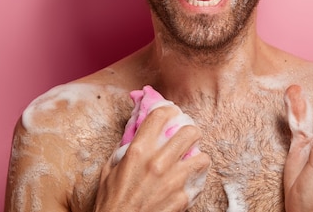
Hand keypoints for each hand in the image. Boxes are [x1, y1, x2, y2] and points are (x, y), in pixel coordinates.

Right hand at [94, 105, 210, 211]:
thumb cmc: (111, 201)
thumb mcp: (110, 169)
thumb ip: (125, 147)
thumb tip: (137, 129)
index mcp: (138, 151)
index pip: (161, 115)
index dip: (169, 110)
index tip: (171, 114)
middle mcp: (157, 162)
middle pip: (190, 131)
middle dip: (190, 132)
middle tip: (186, 138)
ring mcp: (173, 180)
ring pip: (202, 156)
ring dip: (197, 157)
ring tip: (190, 161)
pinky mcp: (183, 197)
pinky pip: (199, 180)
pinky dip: (195, 179)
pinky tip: (188, 180)